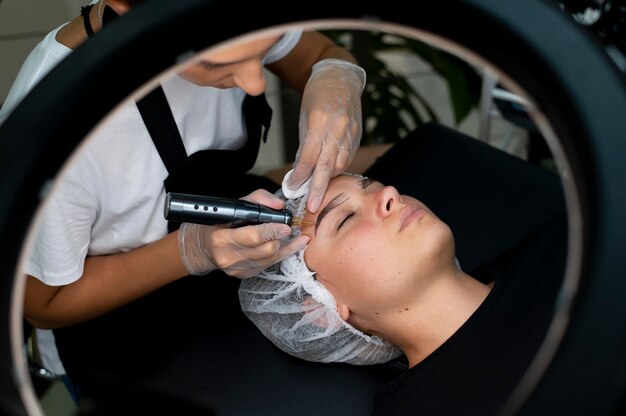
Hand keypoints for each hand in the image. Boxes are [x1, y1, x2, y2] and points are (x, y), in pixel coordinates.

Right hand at [178, 189, 309, 277]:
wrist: (203, 246)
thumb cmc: (220, 222)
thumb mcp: (235, 205)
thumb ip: (258, 199)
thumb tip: (279, 205)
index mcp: (222, 238)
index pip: (253, 236)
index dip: (272, 231)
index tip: (285, 226)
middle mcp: (228, 256)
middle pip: (266, 250)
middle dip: (280, 239)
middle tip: (288, 229)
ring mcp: (236, 269)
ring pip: (270, 259)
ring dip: (284, 247)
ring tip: (296, 238)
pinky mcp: (244, 275)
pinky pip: (267, 265)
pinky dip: (278, 255)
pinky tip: (286, 246)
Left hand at [289, 58, 365, 212]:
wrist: (340, 78)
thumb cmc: (318, 95)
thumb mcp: (304, 118)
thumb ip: (304, 145)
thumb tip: (299, 172)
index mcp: (320, 122)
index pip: (309, 156)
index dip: (301, 176)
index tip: (293, 190)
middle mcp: (338, 129)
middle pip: (327, 166)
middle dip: (318, 188)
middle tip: (312, 207)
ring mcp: (350, 133)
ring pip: (340, 164)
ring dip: (328, 179)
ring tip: (317, 190)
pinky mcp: (358, 136)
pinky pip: (347, 158)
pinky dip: (337, 168)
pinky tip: (329, 174)